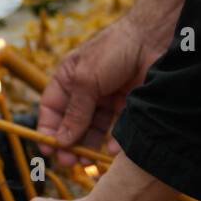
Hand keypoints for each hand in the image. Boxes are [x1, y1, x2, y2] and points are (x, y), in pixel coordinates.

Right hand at [37, 0, 186, 165]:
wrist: (153, 37)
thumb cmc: (113, 50)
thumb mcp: (86, 81)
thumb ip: (75, 112)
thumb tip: (61, 141)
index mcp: (68, 78)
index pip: (51, 109)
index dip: (48, 130)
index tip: (48, 150)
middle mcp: (85, 89)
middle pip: (72, 122)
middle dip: (69, 143)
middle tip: (69, 163)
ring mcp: (107, 97)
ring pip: (94, 128)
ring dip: (89, 146)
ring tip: (88, 162)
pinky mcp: (127, 104)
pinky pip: (117, 128)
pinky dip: (114, 141)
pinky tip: (112, 150)